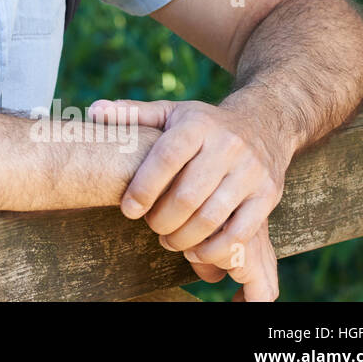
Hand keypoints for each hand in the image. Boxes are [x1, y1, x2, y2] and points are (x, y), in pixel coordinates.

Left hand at [90, 98, 287, 300]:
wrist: (265, 123)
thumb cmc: (204, 123)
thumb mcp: (170, 112)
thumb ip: (132, 114)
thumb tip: (94, 112)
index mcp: (197, 125)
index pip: (166, 159)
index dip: (143, 188)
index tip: (128, 210)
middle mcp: (227, 146)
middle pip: (187, 196)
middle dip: (162, 220)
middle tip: (150, 226)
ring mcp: (251, 172)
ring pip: (212, 218)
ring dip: (183, 238)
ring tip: (168, 239)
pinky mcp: (268, 195)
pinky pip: (239, 233)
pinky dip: (213, 249)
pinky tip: (195, 250)